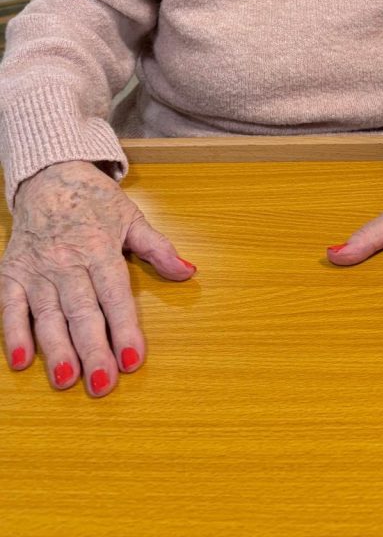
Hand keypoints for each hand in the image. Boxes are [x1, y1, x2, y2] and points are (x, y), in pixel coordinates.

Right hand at [0, 161, 196, 397]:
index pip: (115, 295)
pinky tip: (22, 361)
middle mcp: (68, 262)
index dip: (125, 328)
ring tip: (66, 379)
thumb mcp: (131, 218)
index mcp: (100, 248)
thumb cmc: (93, 200)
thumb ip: (158, 249)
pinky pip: (10, 307)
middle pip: (82, 311)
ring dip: (56, 349)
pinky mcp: (12, 274)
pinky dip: (13, 335)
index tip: (134, 359)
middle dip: (93, 349)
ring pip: (48, 315)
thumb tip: (188, 272)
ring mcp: (38, 270)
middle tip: (103, 383)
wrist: (50, 175)